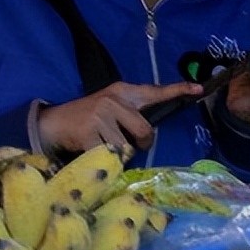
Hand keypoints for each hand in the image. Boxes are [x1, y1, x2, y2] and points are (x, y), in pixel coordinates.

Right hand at [37, 80, 204, 153]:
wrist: (52, 123)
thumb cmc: (87, 118)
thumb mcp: (110, 107)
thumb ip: (131, 113)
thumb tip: (151, 132)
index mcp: (122, 91)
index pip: (154, 91)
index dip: (178, 90)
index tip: (198, 89)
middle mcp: (113, 100)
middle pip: (145, 131)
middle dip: (141, 144)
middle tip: (130, 145)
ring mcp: (100, 115)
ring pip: (127, 147)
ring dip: (119, 154)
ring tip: (104, 145)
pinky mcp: (88, 132)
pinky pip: (110, 156)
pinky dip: (105, 160)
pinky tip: (92, 151)